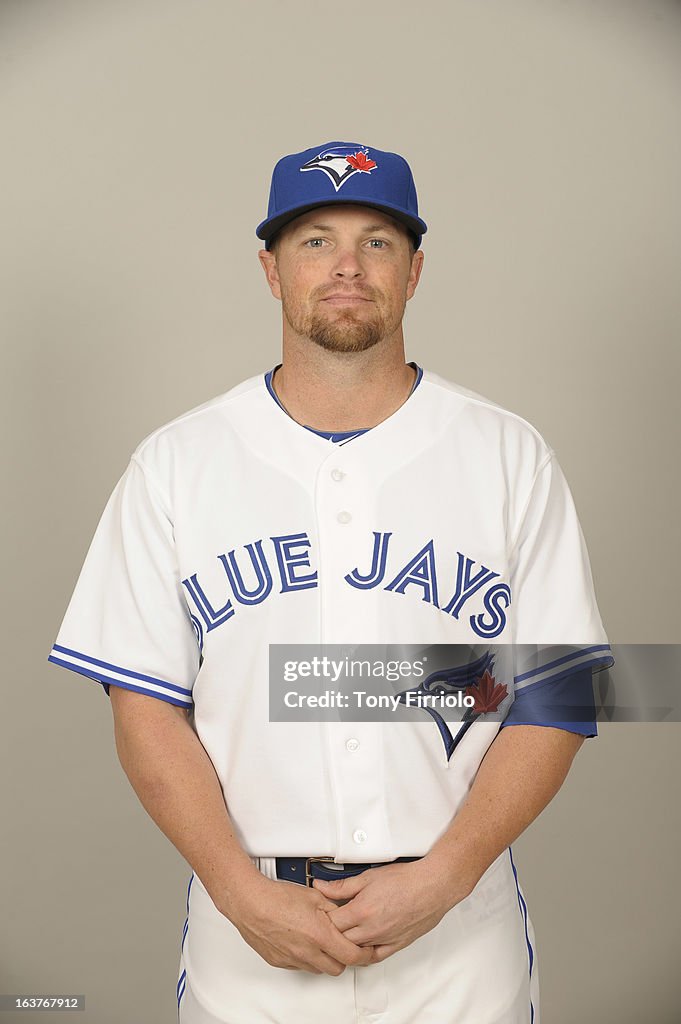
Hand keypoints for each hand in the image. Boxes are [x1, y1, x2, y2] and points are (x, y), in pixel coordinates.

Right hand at [222, 871, 375, 974]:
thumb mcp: (314, 896)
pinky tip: (303, 942)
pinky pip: (300, 966)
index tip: (366, 949)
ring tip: (321, 940)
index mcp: (320, 935)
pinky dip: (306, 958)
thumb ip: (333, 908)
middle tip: (344, 944)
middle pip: (338, 968)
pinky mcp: (280, 962)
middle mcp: (308, 952)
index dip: (364, 954)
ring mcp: (293, 959)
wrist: (251, 903)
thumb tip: (343, 914)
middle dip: (344, 957)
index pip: (352, 956)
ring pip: (318, 969)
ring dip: (325, 959)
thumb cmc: (277, 897)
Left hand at [313, 856, 469, 962]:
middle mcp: (371, 929)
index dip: (322, 918)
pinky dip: (364, 955)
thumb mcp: (367, 877)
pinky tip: (361, 947)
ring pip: (355, 951)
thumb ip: (341, 886)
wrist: (432, 886)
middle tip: (329, 923)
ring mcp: (383, 940)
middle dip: (331, 933)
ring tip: (343, 933)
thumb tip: (321, 888)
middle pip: (340, 940)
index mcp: (361, 911)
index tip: (321, 914)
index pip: (330, 923)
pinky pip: (374, 957)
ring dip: (346, 944)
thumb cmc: (405, 879)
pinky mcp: (396, 945)